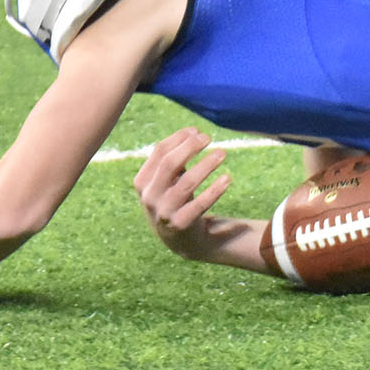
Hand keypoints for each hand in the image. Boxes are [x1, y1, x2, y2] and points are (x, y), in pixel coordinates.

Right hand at [132, 127, 231, 260]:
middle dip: (190, 147)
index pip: (160, 151)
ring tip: (222, 153)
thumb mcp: (168, 179)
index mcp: (142, 181)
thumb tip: (194, 132)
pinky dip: (215, 190)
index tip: (198, 130)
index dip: (180, 137)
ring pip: (186, 183)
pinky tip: (227, 178)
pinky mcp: (180, 225)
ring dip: (206, 165)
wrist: (179, 238)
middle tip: (208, 138)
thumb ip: (176, 157)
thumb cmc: (175, 199)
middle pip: (170, 164)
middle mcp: (149, 197)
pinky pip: (200, 204)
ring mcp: (163, 212)